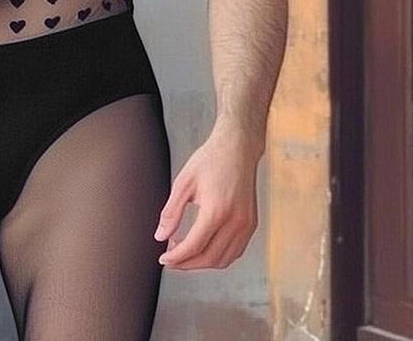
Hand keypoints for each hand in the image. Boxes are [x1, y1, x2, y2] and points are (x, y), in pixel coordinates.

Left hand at [153, 124, 260, 269]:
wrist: (237, 148)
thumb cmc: (210, 160)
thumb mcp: (183, 183)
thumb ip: (171, 213)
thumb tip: (160, 236)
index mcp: (217, 210)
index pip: (195, 246)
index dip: (176, 257)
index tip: (163, 258)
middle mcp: (236, 221)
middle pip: (210, 258)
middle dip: (187, 264)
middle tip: (170, 259)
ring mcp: (247, 225)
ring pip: (224, 259)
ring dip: (203, 262)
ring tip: (184, 252)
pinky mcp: (252, 224)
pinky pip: (235, 251)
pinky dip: (218, 256)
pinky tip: (203, 247)